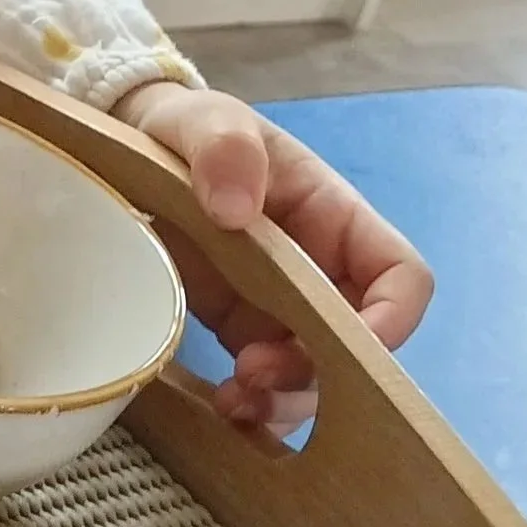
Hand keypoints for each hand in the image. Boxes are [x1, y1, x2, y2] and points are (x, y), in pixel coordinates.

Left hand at [116, 81, 431, 433]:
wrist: (128, 149)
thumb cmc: (186, 129)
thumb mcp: (204, 120)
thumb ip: (226, 148)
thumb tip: (238, 212)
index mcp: (333, 219)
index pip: (399, 277)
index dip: (392, 318)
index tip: (347, 345)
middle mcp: (319, 273)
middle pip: (356, 344)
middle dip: (319, 371)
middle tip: (254, 372)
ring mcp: (280, 309)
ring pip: (315, 378)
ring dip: (286, 400)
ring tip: (233, 400)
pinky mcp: (240, 332)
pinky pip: (266, 386)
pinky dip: (254, 407)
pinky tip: (218, 404)